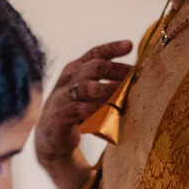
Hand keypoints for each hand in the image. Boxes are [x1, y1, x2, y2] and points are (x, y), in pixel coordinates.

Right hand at [35, 40, 133, 166]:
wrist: (51, 142)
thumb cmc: (76, 116)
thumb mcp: (89, 96)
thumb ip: (106, 85)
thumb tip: (137, 79)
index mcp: (74, 72)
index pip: (94, 54)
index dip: (112, 48)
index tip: (130, 46)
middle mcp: (67, 82)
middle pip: (92, 67)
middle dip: (115, 70)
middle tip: (133, 75)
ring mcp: (61, 99)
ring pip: (85, 88)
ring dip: (107, 90)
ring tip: (123, 94)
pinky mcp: (58, 118)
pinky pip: (77, 110)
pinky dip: (94, 111)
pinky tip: (109, 115)